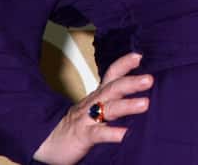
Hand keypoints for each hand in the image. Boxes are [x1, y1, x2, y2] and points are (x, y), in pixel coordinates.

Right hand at [33, 52, 152, 164]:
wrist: (48, 143)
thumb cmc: (78, 125)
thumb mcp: (96, 108)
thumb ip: (115, 101)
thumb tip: (144, 95)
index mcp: (98, 95)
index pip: (111, 74)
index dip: (124, 64)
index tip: (140, 56)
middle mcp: (93, 103)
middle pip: (113, 88)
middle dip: (131, 82)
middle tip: (149, 79)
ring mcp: (87, 118)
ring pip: (108, 108)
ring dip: (127, 105)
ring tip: (145, 103)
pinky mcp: (82, 135)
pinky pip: (98, 133)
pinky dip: (111, 133)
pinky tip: (125, 135)